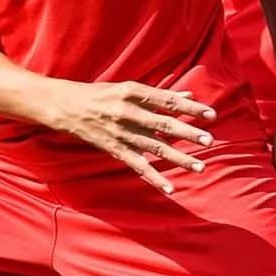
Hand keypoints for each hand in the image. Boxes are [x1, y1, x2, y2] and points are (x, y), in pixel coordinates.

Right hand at [38, 81, 216, 194]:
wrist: (64, 106)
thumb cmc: (99, 94)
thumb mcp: (128, 88)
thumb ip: (159, 95)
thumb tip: (188, 94)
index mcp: (133, 92)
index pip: (168, 101)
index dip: (191, 108)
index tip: (211, 115)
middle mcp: (128, 112)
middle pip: (164, 125)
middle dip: (188, 134)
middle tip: (210, 141)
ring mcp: (120, 132)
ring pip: (154, 147)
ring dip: (178, 158)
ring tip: (199, 167)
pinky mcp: (114, 149)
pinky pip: (137, 166)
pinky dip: (154, 177)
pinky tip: (170, 188)